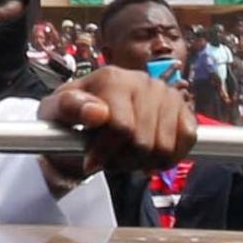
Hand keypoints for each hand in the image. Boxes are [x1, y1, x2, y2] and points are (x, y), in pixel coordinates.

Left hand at [35, 66, 196, 189]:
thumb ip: (68, 108)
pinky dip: (169, 157)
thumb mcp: (54, 111)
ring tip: (126, 158)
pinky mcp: (184, 109)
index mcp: (112, 78)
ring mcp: (167, 94)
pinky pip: (188, 140)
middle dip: (123, 160)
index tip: (91, 164)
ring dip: (143, 162)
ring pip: (164, 146)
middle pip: (144, 142)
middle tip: (109, 161)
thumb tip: (97, 113)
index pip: (122, 128)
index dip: (105, 152)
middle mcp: (144, 81)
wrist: (90, 118)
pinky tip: (150, 157)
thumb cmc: (69, 115)